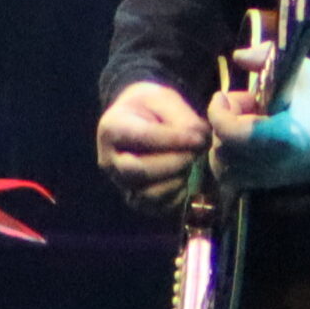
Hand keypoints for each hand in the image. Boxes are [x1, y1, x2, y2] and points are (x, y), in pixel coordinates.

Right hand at [96, 79, 211, 216]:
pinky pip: (155, 208)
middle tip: (197, 151)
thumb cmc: (151, 107)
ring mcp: (120, 183)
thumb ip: (181, 117)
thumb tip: (200, 140)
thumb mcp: (163, 99)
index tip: (199, 137)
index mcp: (112, 128)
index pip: (142, 137)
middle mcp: (109, 160)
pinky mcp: (134, 199)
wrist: (138, 120)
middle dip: (174, 162)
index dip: (174, 139)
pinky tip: (187, 178)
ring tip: (191, 163)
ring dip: (176, 181)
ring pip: (146, 194)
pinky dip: (175, 197)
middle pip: (139, 170)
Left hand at [208, 60, 309, 195]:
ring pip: (225, 169)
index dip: (218, 111)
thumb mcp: (302, 71)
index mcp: (278, 135)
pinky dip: (231, 163)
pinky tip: (248, 141)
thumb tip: (238, 56)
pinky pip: (237, 180)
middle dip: (223, 125)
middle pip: (221, 149)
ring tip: (244, 125)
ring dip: (224, 145)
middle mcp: (271, 162)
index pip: (228, 131)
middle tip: (242, 106)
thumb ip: (266, 58)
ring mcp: (272, 177)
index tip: (224, 95)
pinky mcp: (274, 183)